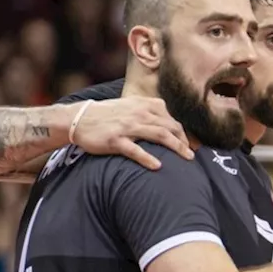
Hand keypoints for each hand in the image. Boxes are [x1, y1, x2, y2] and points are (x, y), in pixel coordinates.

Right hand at [71, 97, 193, 169]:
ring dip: (176, 147)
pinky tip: (158, 166)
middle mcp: (138, 114)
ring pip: (159, 135)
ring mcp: (127, 127)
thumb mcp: (130, 106)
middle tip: (193, 154)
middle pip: (170, 127)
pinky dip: (147, 158)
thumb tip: (170, 123)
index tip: (193, 145)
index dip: (184, 132)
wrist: (78, 119)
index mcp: (143, 105)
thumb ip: (150, 111)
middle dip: (185, 141)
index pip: (171, 119)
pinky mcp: (115, 140)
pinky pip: (135, 150)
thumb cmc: (107, 115)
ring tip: (188, 158)